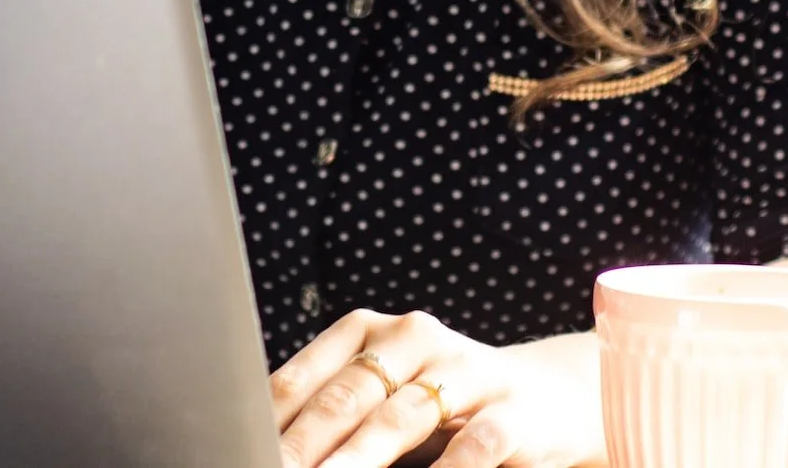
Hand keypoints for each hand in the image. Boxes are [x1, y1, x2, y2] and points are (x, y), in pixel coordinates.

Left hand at [270, 310, 605, 467]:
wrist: (550, 398)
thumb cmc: (444, 404)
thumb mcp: (385, 396)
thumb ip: (332, 414)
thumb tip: (264, 445)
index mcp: (369, 332)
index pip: (303, 377)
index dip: (267, 420)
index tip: (237, 449)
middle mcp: (413, 339)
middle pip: (344, 396)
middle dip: (303, 444)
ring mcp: (465, 370)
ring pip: (400, 417)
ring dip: (358, 458)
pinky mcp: (513, 410)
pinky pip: (474, 444)